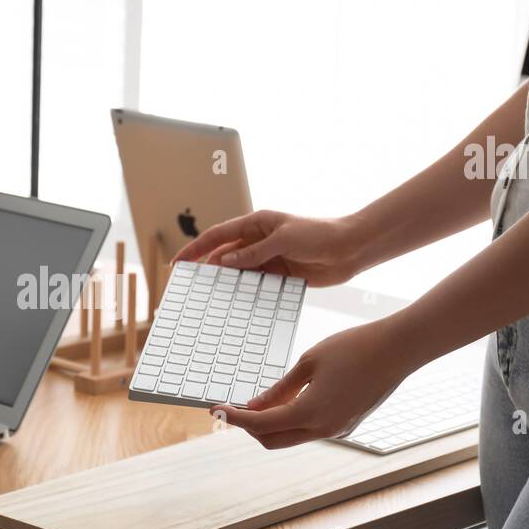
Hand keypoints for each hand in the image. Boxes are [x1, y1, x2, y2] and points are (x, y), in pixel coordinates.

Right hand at [172, 210, 363, 286]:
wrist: (350, 249)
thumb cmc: (320, 234)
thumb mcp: (285, 239)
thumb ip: (254, 252)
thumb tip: (225, 261)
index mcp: (256, 223)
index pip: (217, 235)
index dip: (195, 248)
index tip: (178, 263)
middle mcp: (258, 240)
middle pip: (225, 255)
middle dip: (207, 270)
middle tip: (190, 287)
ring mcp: (268, 258)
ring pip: (238, 272)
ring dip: (226, 284)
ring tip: (209, 300)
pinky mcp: (278, 274)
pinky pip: (255, 284)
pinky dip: (245, 294)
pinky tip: (235, 305)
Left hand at [213, 318, 421, 448]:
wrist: (399, 349)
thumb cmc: (353, 347)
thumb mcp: (309, 362)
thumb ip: (279, 390)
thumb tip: (255, 406)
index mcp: (311, 414)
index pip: (260, 425)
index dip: (234, 418)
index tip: (215, 409)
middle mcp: (325, 430)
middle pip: (273, 440)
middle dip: (249, 427)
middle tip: (233, 408)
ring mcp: (339, 430)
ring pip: (292, 436)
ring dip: (271, 424)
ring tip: (258, 401)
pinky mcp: (347, 424)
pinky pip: (310, 429)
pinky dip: (292, 420)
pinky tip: (287, 401)